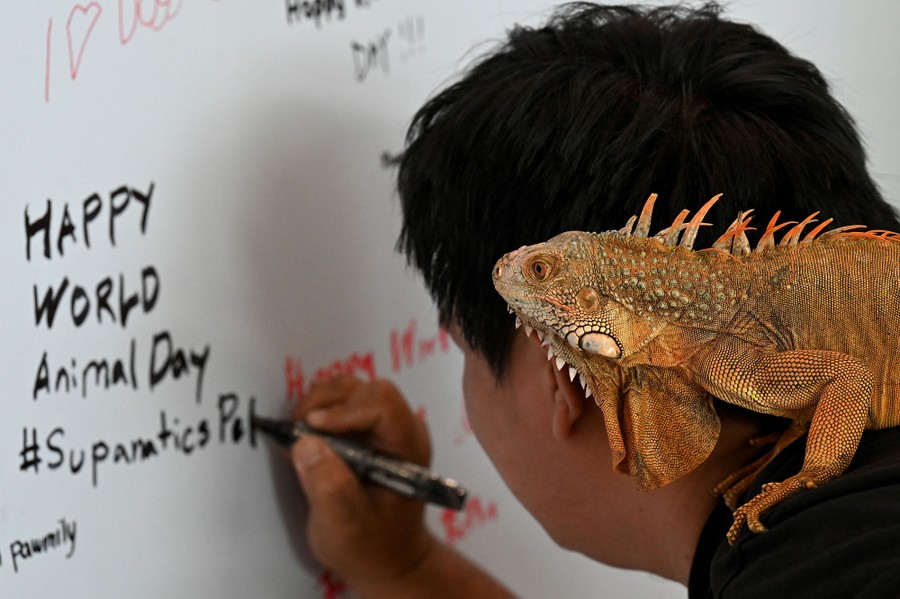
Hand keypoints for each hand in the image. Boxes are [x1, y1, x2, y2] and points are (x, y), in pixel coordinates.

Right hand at [290, 374, 435, 589]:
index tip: (311, 428)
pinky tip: (304, 438)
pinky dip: (318, 411)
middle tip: (296, 431)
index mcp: (408, 447)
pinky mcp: (367, 428)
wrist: (385, 558)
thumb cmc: (371, 546)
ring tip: (297, 434)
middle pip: (364, 389)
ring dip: (318, 404)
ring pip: (350, 389)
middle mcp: (401, 428)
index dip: (344, 411)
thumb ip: (328, 486)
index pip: (382, 404)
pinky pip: (342, 402)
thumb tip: (306, 443)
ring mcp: (385, 426)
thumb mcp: (345, 526)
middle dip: (326, 404)